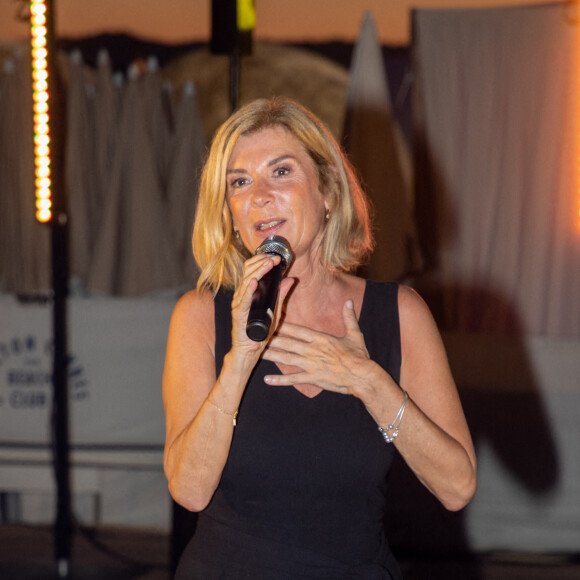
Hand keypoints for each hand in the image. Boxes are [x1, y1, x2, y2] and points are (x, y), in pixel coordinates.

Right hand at [230, 253, 293, 356]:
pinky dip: (248, 290)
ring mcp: (239, 304)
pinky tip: (253, 282)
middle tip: (274, 259)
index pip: (252, 270)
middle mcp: (242, 295)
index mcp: (249, 292)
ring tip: (268, 264)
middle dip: (262, 263)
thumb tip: (290, 279)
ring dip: (258, 272)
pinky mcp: (238, 314)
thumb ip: (281, 295)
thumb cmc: (260, 332)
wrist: (249, 351)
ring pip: (246, 282)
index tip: (276, 258)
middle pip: (248, 272)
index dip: (262, 261)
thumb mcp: (275, 311)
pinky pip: (243, 300)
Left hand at [261, 300, 377, 394]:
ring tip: (256, 353)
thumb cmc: (359, 356)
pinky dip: (279, 380)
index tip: (269, 320)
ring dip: (270, 356)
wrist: (363, 376)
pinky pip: (293, 379)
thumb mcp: (355, 334)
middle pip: (287, 343)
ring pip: (286, 359)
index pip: (297, 329)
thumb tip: (349, 302)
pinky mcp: (313, 378)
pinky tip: (267, 380)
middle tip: (255, 335)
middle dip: (270, 339)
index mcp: (320, 338)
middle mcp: (312, 350)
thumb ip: (348, 317)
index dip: (281, 324)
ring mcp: (311, 365)